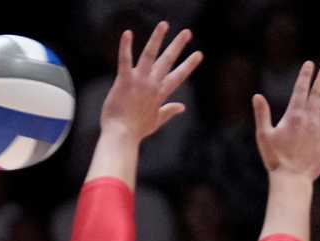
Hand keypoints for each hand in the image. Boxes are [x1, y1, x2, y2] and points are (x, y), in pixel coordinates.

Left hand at [100, 21, 202, 140]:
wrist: (121, 136)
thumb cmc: (136, 131)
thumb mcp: (156, 122)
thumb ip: (169, 112)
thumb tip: (182, 107)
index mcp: (159, 94)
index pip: (178, 76)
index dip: (188, 65)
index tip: (198, 54)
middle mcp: (152, 85)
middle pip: (167, 62)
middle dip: (178, 46)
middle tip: (187, 32)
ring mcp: (139, 82)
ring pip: (150, 55)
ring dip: (157, 39)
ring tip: (164, 24)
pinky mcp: (124, 81)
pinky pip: (125, 60)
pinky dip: (126, 47)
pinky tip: (127, 33)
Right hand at [253, 62, 319, 180]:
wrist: (292, 179)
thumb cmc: (275, 159)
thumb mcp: (264, 136)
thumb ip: (262, 114)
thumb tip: (257, 96)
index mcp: (294, 115)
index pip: (301, 90)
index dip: (305, 76)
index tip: (310, 64)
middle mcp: (310, 119)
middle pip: (318, 93)